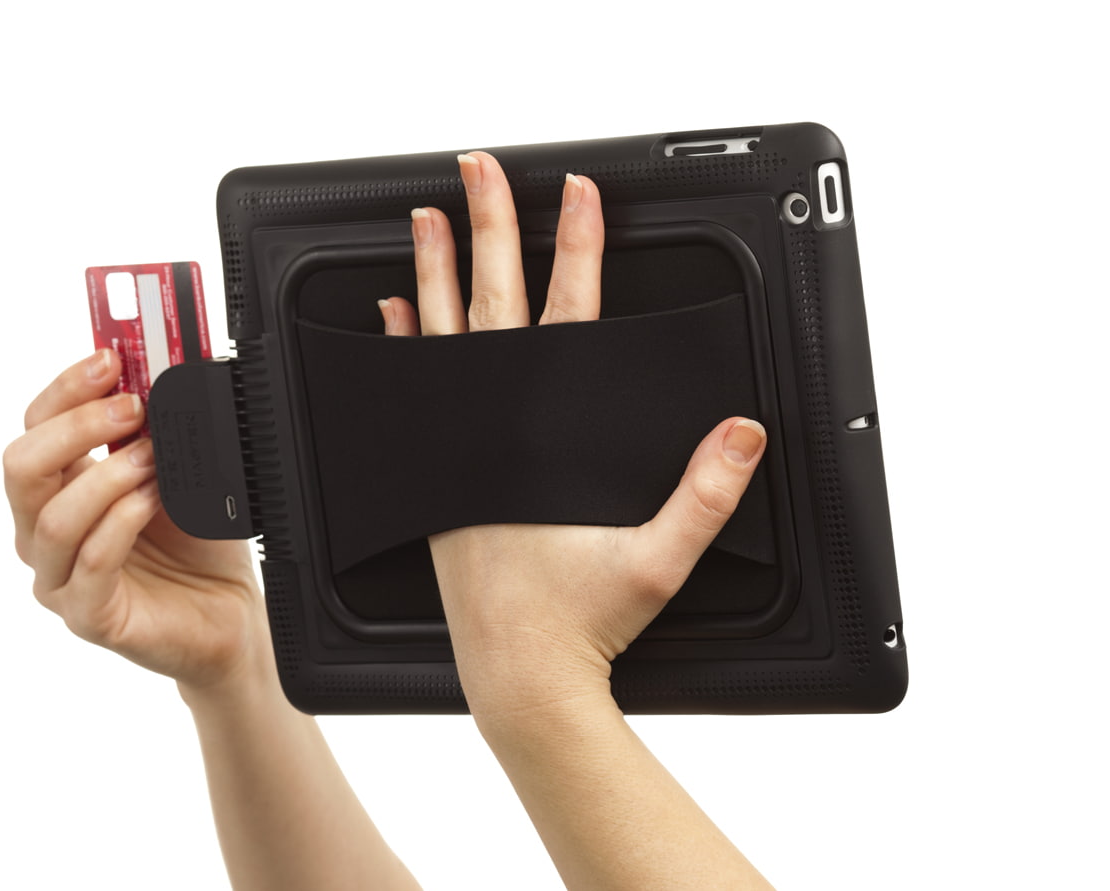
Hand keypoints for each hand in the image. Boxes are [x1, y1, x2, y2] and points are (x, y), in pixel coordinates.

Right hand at [3, 351, 268, 694]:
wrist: (229, 614)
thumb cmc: (197, 546)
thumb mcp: (179, 474)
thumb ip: (157, 429)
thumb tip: (159, 366)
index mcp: (59, 489)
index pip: (35, 428)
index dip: (66, 388)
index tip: (110, 359)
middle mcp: (45, 533)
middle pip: (22, 468)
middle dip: (77, 427)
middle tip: (132, 408)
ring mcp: (61, 579)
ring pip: (50, 519)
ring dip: (107, 476)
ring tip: (155, 459)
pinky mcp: (90, 616)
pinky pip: (89, 564)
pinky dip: (122, 522)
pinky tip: (153, 501)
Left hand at [380, 152, 766, 720]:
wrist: (515, 672)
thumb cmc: (581, 621)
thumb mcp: (658, 559)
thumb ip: (704, 495)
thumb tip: (742, 435)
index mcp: (543, 434)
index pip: (566, 316)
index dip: (577, 247)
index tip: (577, 193)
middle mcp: (490, 428)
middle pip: (492, 303)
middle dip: (490, 227)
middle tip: (479, 171)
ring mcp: (456, 446)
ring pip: (441, 336)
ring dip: (436, 271)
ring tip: (428, 220)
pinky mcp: (435, 473)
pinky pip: (413, 390)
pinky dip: (403, 345)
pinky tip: (395, 312)